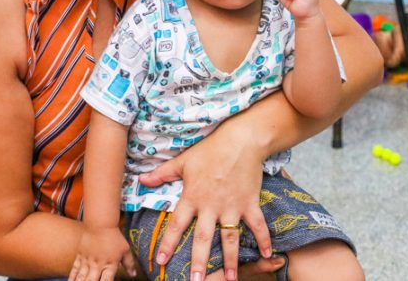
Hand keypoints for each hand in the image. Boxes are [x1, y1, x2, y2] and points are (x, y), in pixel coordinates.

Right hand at [69, 226, 136, 280]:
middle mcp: (98, 265)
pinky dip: (72, 277)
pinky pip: (74, 270)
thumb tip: (133, 274)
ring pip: (81, 277)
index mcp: (110, 265)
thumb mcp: (125, 250)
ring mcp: (87, 261)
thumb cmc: (114, 236)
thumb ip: (129, 263)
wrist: (100, 223)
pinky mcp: (80, 256)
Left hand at [138, 138, 270, 280]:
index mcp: (192, 197)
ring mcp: (232, 207)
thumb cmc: (210, 148)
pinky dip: (264, 239)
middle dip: (198, 262)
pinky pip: (258, 225)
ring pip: (229, 239)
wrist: (241, 140)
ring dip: (229, 260)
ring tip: (230, 279)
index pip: (176, 225)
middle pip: (202, 239)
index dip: (168, 243)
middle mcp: (211, 206)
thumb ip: (162, 174)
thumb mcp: (183, 161)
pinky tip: (266, 254)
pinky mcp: (250, 203)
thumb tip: (141, 180)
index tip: (160, 261)